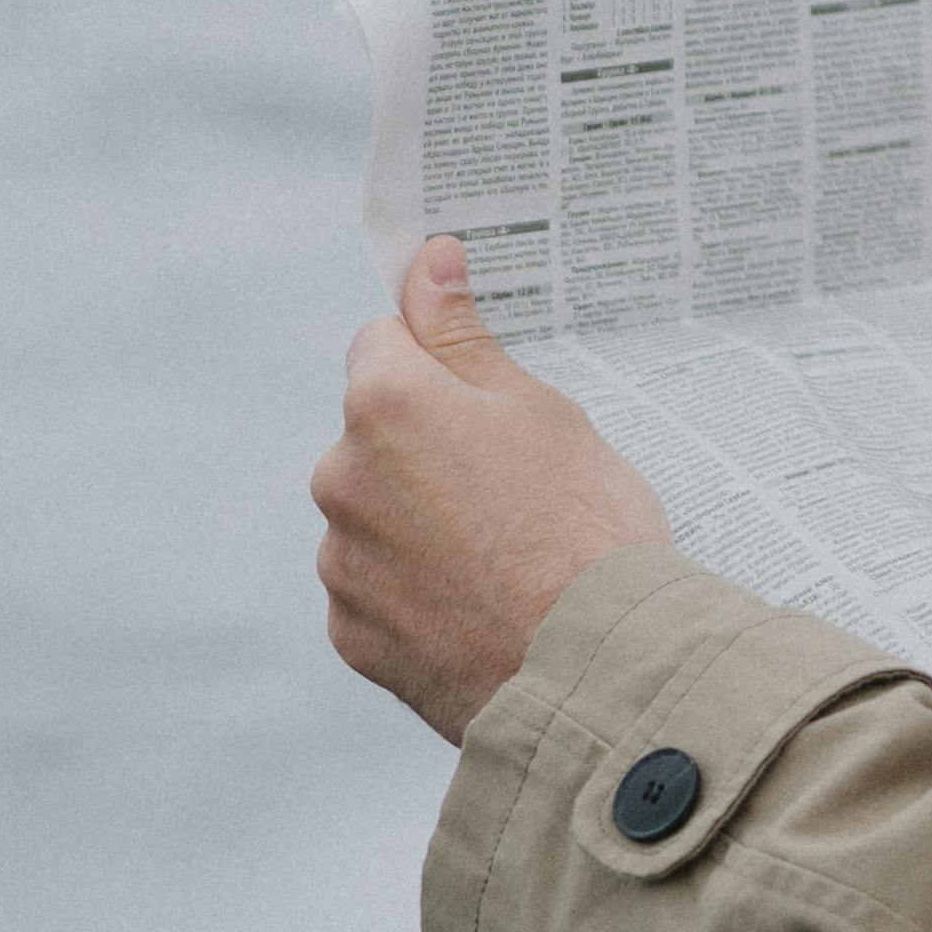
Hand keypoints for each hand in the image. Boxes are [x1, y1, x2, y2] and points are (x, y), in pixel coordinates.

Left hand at [313, 238, 671, 743]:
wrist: (590, 668)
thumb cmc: (582, 525)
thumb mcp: (539, 410)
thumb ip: (465, 338)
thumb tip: (427, 263)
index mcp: (385, 406)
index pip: (385, 343)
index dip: (440, 363)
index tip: (487, 397)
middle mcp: (341, 479)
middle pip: (375, 434)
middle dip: (428, 448)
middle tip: (516, 485)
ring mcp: (341, 564)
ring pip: (375, 515)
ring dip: (419, 523)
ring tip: (507, 556)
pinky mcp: (351, 635)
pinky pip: (377, 591)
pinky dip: (416, 593)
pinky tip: (481, 605)